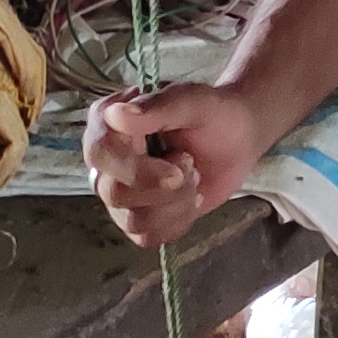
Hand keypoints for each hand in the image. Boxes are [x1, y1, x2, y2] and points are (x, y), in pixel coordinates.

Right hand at [88, 84, 272, 247]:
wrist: (237, 138)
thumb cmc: (214, 113)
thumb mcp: (193, 101)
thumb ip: (157, 107)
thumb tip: (115, 115)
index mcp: (108, 123)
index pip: (100, 153)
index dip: (137, 168)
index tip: (180, 162)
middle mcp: (106, 160)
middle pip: (114, 193)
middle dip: (164, 188)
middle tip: (191, 164)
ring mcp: (120, 191)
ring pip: (133, 220)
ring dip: (176, 203)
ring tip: (193, 176)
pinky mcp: (138, 216)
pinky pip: (147, 236)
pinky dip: (178, 220)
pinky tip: (191, 197)